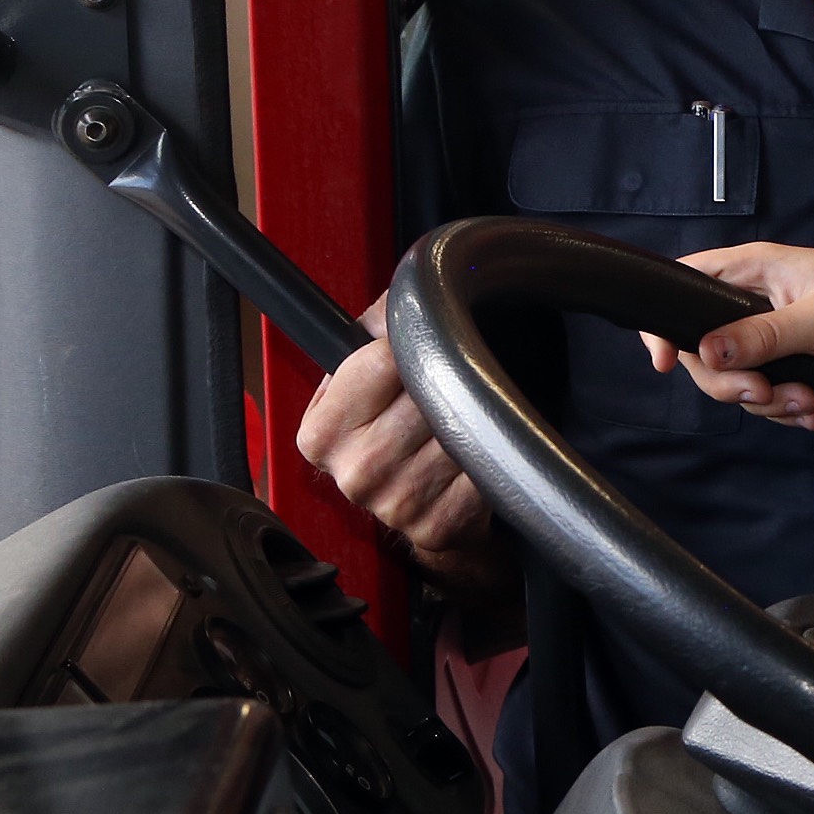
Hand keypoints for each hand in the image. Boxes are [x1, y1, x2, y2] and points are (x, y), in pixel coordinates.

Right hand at [295, 299, 491, 561]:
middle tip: (457, 381)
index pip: (379, 364)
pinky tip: (479, 450)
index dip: (415, 346)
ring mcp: (396, 505)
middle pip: (427, 398)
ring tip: (468, 414)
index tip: (431, 343)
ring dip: (475, 416)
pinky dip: (491, 454)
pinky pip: (484, 470)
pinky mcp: (439, 526)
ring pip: (460, 431)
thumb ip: (379, 323)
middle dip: (450, 382)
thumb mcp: (366, 369)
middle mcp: (353, 473)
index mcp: (322, 433)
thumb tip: (411, 287)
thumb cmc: (393, 424)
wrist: (416, 499)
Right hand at [641, 244, 813, 436]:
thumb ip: (760, 336)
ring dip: (767, 402)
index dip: (667, 321)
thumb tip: (701, 353)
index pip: (688, 282)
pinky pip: (771, 399)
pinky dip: (787, 412)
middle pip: (706, 348)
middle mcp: (762, 301)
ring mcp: (781, 338)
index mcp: (760, 268)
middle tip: (762, 393)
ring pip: (739, 380)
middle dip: (730, 381)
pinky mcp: (803, 369)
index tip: (665, 362)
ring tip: (809, 403)